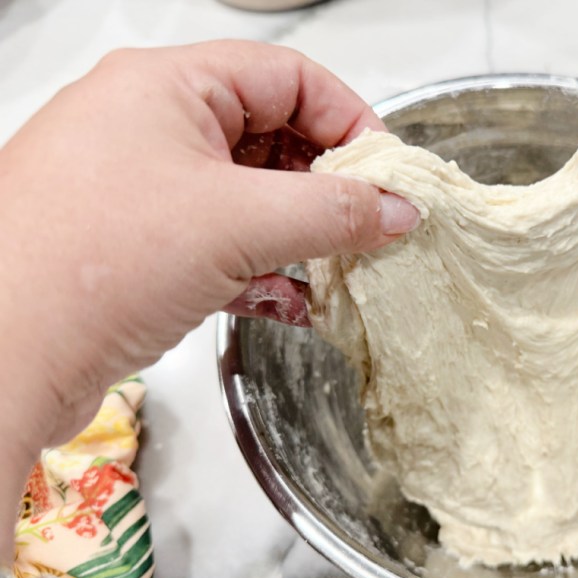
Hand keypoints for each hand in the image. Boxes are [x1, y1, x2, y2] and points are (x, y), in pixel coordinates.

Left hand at [0, 40, 418, 456]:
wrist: (2, 358)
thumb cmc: (96, 264)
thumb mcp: (239, 224)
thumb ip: (333, 211)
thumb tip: (397, 208)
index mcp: (167, 86)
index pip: (288, 77)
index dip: (349, 120)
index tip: (386, 173)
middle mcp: (149, 127)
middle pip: (269, 136)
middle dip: (325, 187)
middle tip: (368, 226)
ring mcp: (138, 188)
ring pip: (246, 196)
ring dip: (295, 235)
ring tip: (334, 270)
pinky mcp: (135, 246)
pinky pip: (217, 243)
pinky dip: (258, 269)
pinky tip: (286, 303)